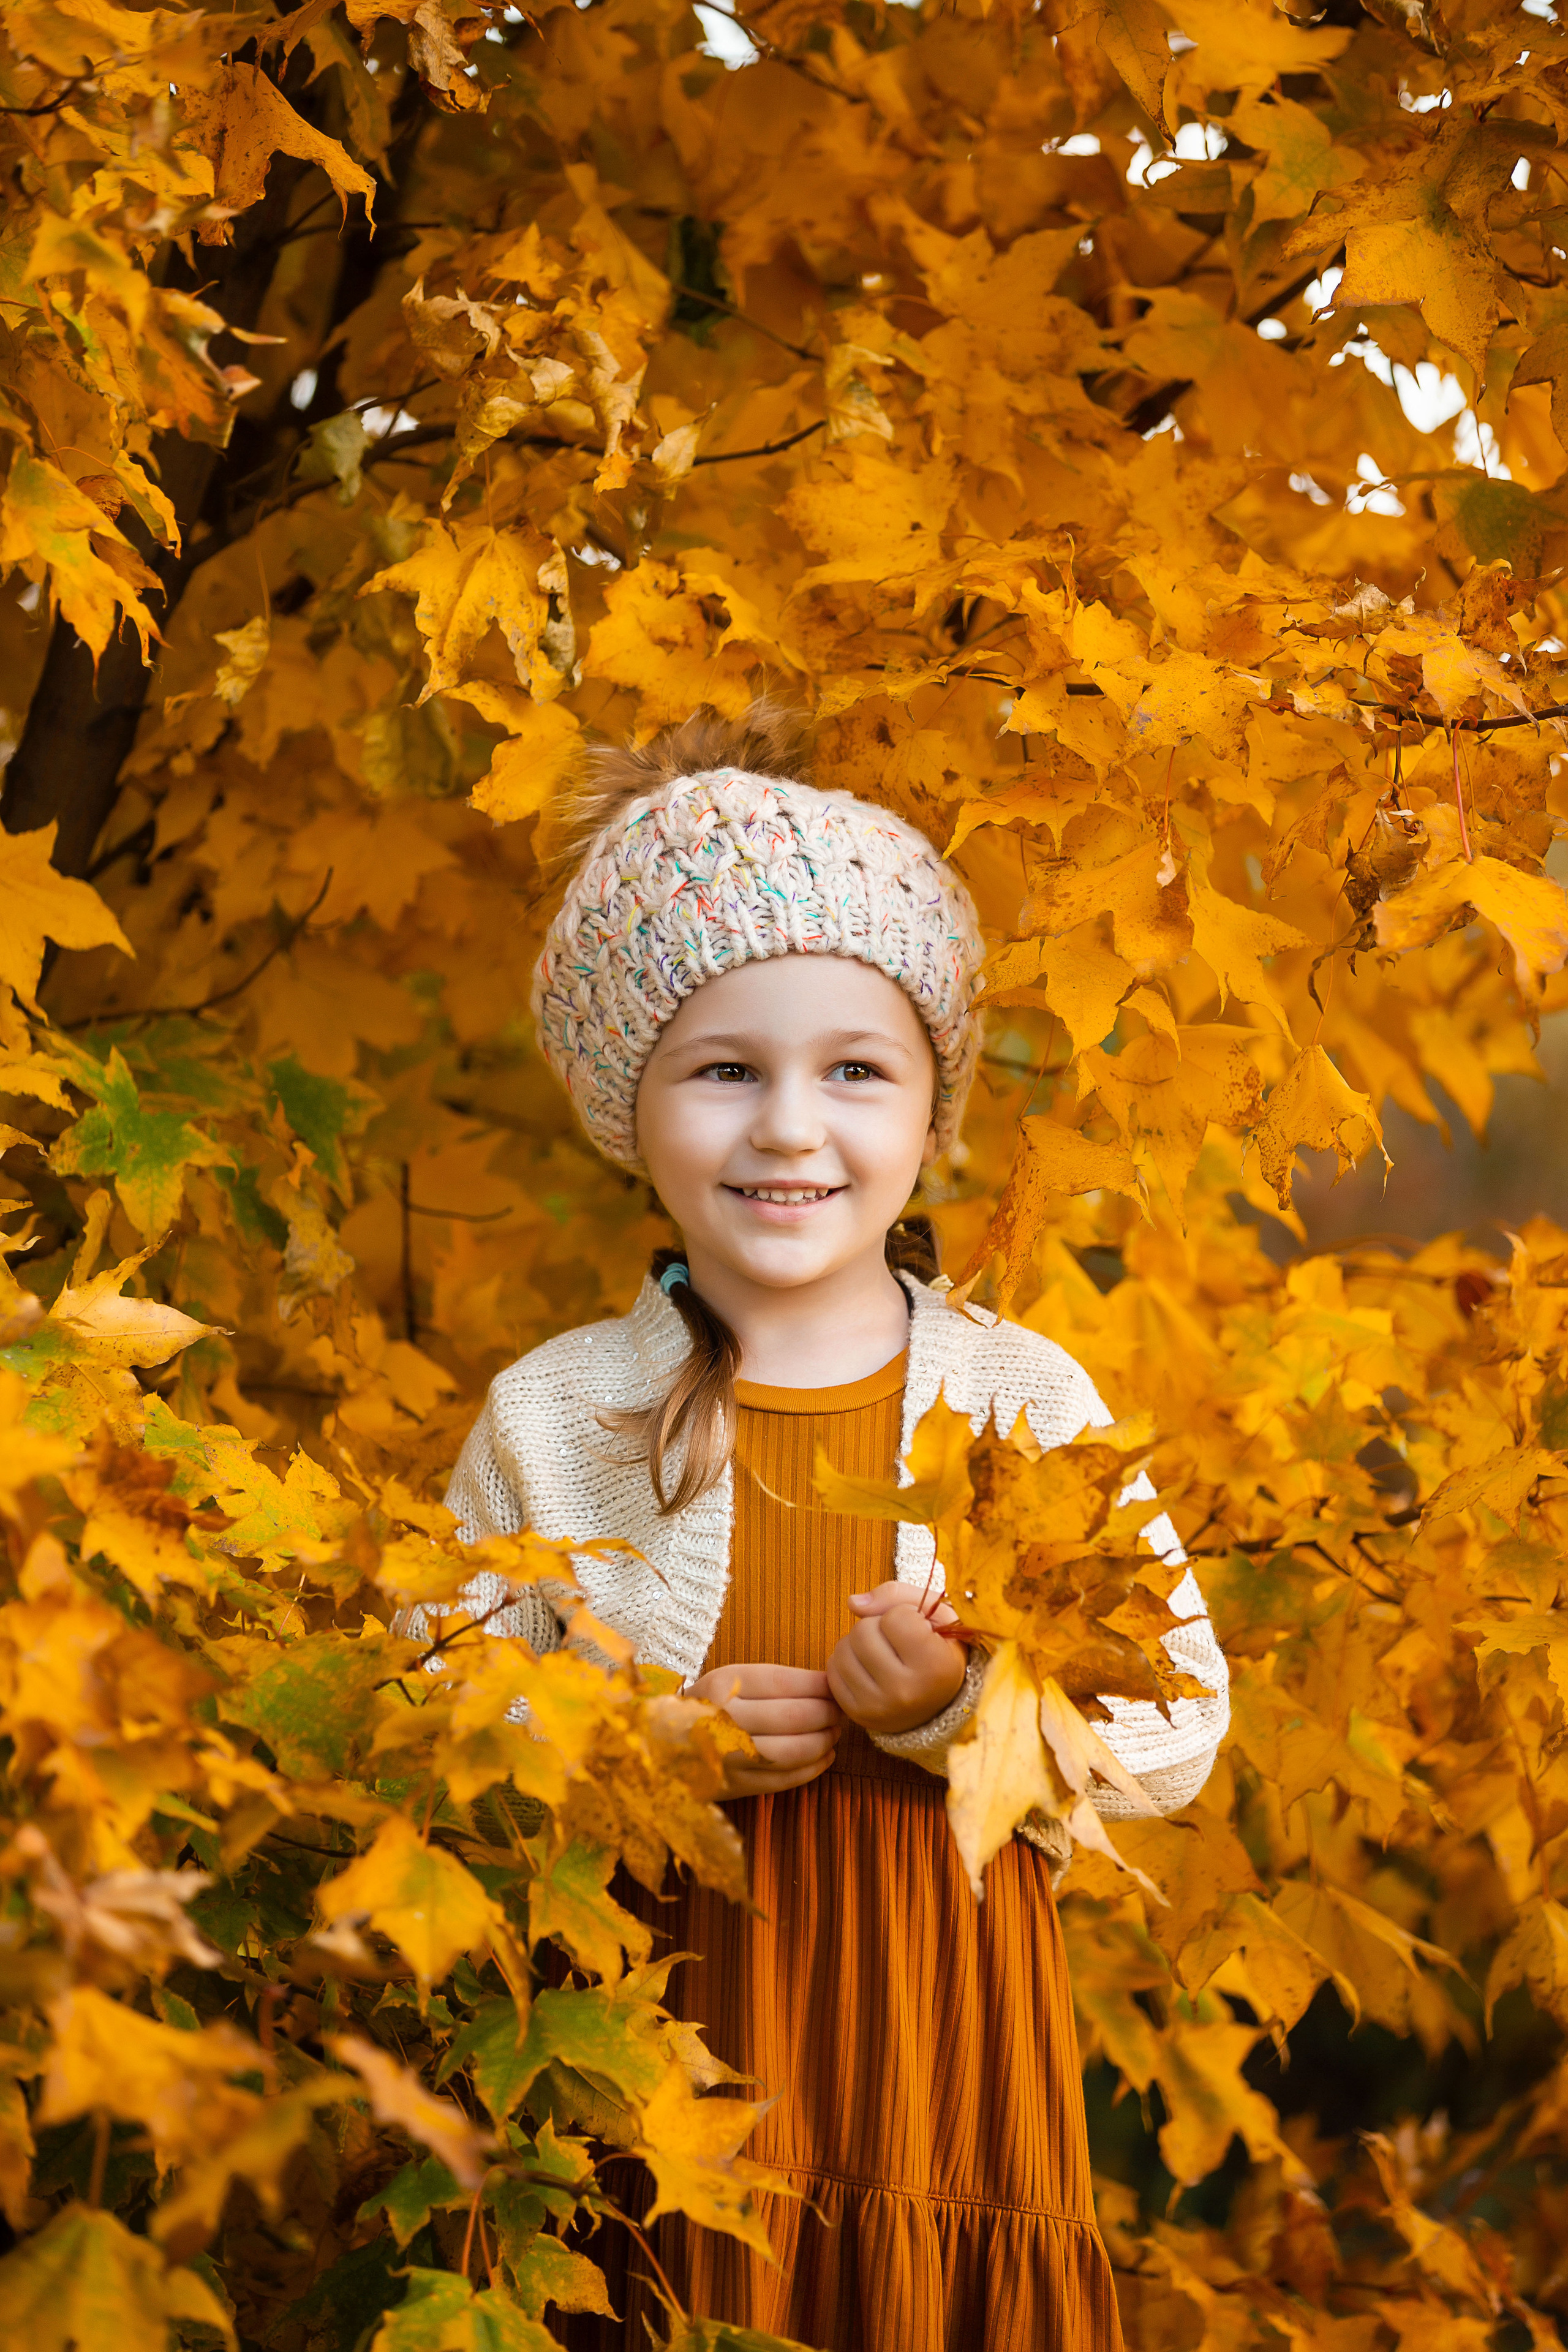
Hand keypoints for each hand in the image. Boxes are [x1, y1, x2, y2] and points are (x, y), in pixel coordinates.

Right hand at [690, 1662, 842, 1794]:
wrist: (660, 1748)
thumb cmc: (705, 1707)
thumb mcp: (729, 1681)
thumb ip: (773, 1682)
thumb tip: (827, 1684)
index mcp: (720, 1686)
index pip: (782, 1682)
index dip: (817, 1685)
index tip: (833, 1685)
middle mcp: (722, 1720)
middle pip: (793, 1716)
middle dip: (826, 1712)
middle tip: (839, 1710)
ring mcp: (729, 1758)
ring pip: (793, 1751)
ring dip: (823, 1741)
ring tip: (834, 1732)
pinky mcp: (736, 1787)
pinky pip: (785, 1779)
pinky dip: (813, 1768)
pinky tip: (825, 1756)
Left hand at [826, 1579, 966, 1736]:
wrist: (940, 1703)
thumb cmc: (939, 1651)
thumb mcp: (936, 1616)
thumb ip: (897, 1595)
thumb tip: (853, 1602)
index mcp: (935, 1667)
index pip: (897, 1617)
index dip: (905, 1614)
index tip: (920, 1629)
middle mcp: (906, 1692)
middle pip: (863, 1631)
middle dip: (876, 1626)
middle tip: (896, 1641)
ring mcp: (879, 1706)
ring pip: (842, 1649)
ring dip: (857, 1642)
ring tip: (882, 1653)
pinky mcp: (857, 1714)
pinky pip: (832, 1670)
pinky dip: (846, 1661)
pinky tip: (868, 1667)